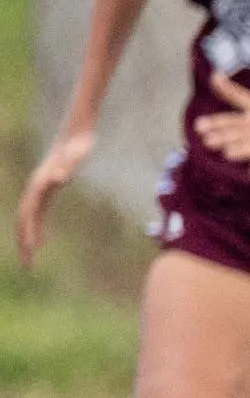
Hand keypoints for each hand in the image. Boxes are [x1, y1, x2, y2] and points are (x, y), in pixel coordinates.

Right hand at [15, 128, 92, 266]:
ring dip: (27, 237)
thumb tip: (60, 178)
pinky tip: (42, 240)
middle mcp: (36, 187)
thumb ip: (67, 167)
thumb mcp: (76, 156)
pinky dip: (37, 228)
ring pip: (28, 217)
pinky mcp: (48, 187)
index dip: (28, 233)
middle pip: (23, 219)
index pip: (29, 214)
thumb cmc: (79, 144)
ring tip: (30, 257)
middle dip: (23, 242)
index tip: (31, 252)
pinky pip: (37, 213)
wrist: (77, 132)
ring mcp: (40, 187)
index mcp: (40, 184)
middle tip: (28, 265)